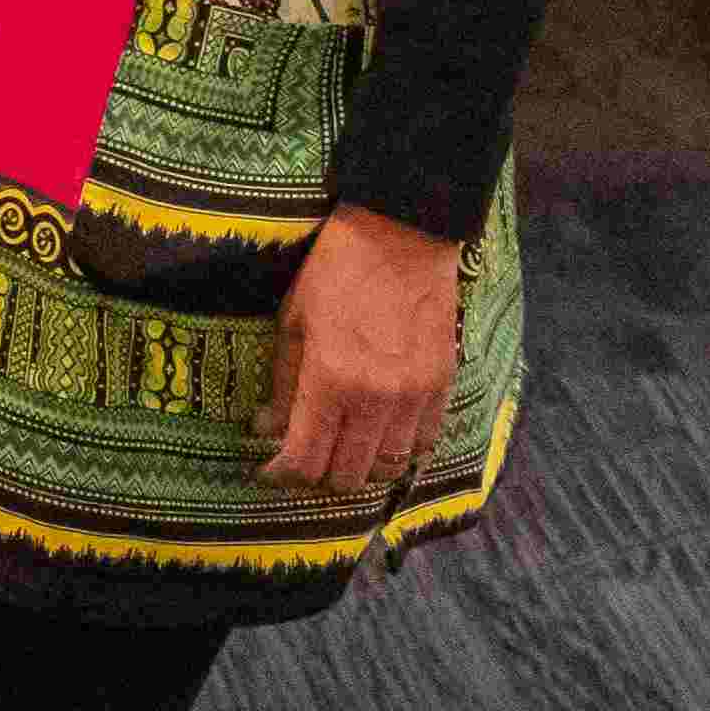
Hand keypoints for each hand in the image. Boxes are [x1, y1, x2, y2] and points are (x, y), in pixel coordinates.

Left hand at [258, 201, 463, 499]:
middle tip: (304, 458)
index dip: (281, 475)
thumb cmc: (336, 270)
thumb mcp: (293, 322)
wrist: (402, 233)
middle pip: (347, 477)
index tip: (269, 469)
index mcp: (329, 381)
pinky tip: (380, 434)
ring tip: (342, 448)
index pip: (305, 461)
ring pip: (387, 468)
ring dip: (360, 467)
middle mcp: (374, 399)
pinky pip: (422, 444)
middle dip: (318, 476)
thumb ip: (283, 383)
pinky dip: (399, 450)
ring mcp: (413, 396)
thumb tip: (268, 428)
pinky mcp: (441, 385)